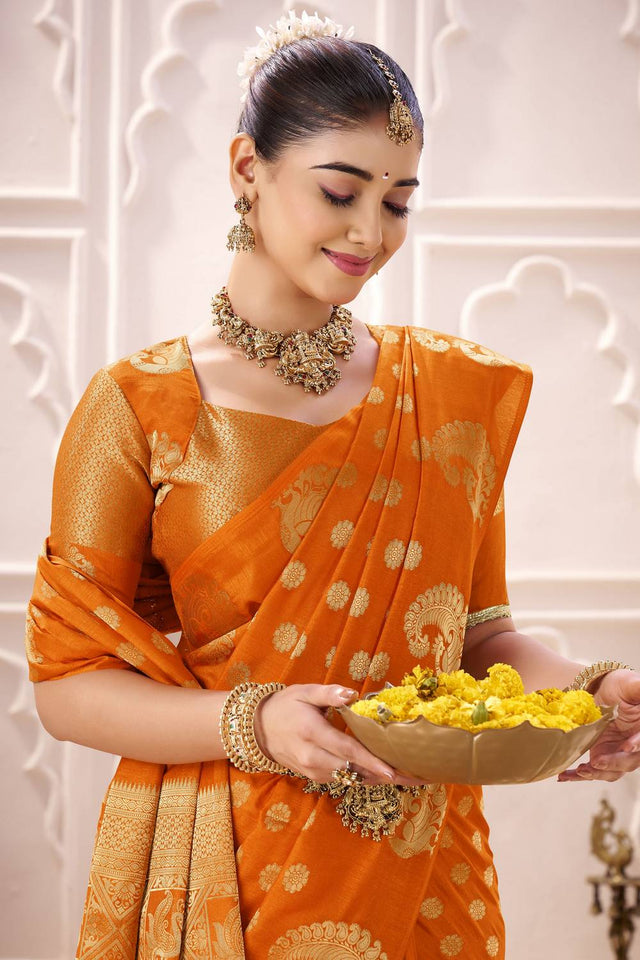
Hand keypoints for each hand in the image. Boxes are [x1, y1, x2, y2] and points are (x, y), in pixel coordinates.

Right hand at [255, 683, 423, 785]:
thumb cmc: (285, 705)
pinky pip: (341, 780)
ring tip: (404, 778)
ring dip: (375, 780)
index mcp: (313, 733)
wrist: (258, 728)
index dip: (371, 762)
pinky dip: (361, 779)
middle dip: (383, 775)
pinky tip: (380, 776)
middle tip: (413, 776)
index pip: (347, 750)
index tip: (393, 770)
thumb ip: (329, 693)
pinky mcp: (312, 777)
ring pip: (349, 779)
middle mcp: (312, 757)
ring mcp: (311, 771)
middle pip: (353, 771)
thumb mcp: (304, 692)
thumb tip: (351, 693)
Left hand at [558, 669, 639, 781]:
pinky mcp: (601, 756)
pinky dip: (578, 776)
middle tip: (597, 761)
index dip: (638, 744)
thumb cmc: (619, 685)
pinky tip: (564, 776)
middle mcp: (633, 746)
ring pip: (612, 771)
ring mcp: (617, 754)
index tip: (627, 746)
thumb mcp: (630, 683)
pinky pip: (592, 771)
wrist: (599, 690)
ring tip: (581, 770)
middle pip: (629, 762)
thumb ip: (639, 687)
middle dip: (614, 763)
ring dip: (596, 773)